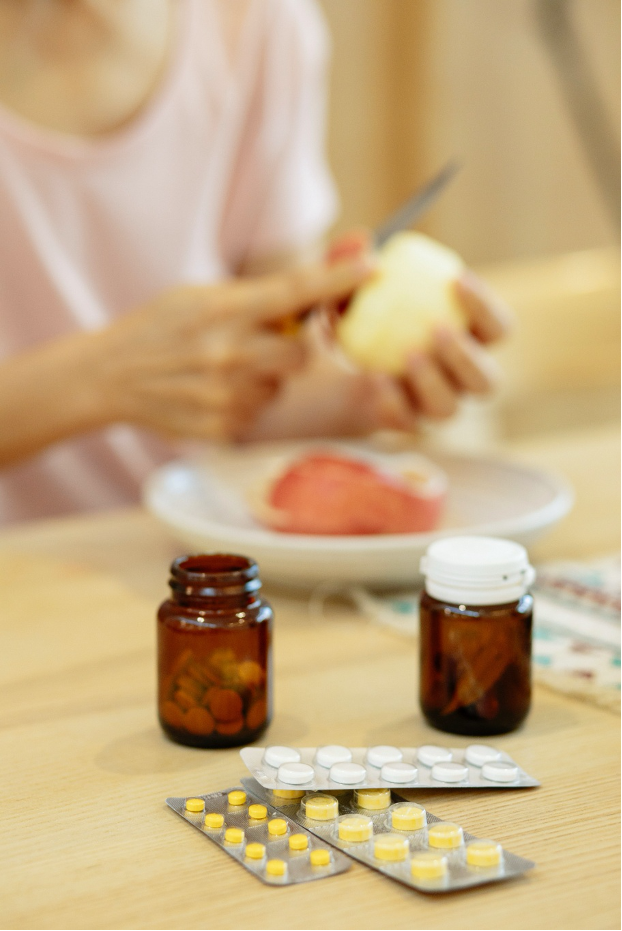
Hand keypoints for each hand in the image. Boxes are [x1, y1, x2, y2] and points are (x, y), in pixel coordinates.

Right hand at [91, 257, 373, 440]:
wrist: (109, 376)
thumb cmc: (161, 328)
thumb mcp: (200, 296)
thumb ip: (256, 295)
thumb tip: (324, 277)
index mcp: (223, 309)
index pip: (294, 290)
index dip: (337, 278)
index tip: (372, 264)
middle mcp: (229, 353)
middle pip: (300, 352)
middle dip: (289, 347)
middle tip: (258, 341)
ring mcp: (226, 394)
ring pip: (281, 384)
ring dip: (265, 375)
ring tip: (222, 368)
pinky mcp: (223, 426)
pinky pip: (260, 409)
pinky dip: (246, 400)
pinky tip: (212, 391)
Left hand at [326, 230, 511, 428]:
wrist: (319, 366)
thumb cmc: (349, 316)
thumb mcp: (342, 285)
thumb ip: (347, 262)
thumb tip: (361, 240)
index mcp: (465, 340)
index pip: (498, 329)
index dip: (486, 307)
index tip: (457, 279)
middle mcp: (455, 380)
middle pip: (487, 382)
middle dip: (468, 356)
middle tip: (438, 329)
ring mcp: (429, 406)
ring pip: (449, 408)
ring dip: (433, 381)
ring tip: (407, 354)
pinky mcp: (401, 424)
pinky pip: (407, 422)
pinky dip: (393, 400)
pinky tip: (375, 377)